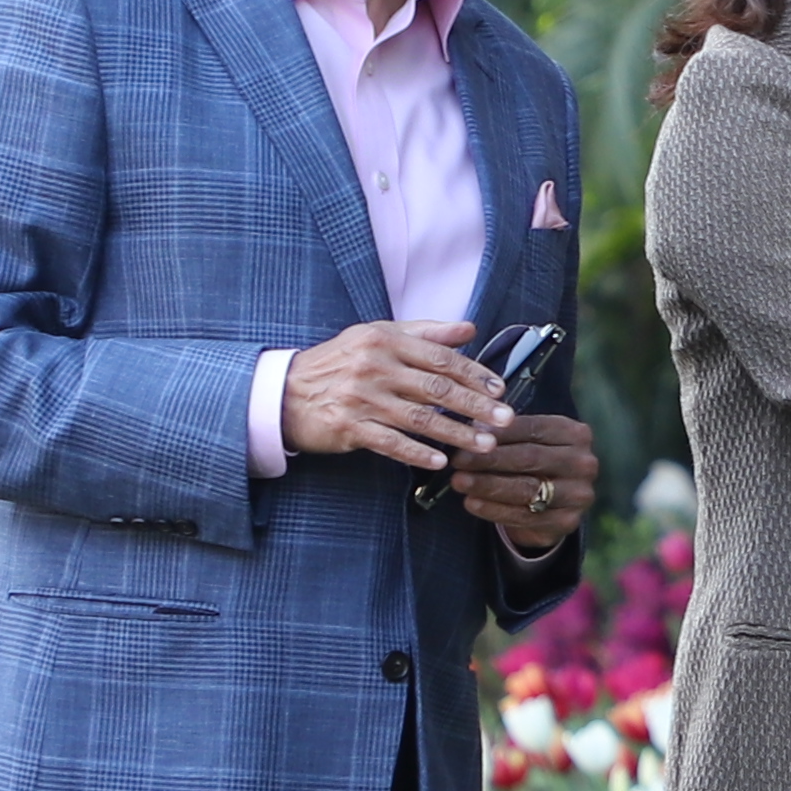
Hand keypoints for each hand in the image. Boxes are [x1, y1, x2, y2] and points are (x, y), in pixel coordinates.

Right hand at [282, 320, 513, 474]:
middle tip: (505, 420)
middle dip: (475, 406)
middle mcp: (375, 366)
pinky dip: (416, 454)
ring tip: (484, 445)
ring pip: (419, 418)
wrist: (285, 392)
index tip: (500, 390)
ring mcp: (361, 398)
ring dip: (456, 433)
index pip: (441, 358)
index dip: (475, 374)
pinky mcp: (349, 427)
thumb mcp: (377, 336)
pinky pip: (390, 443)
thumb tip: (468, 328)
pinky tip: (440, 462)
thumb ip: (425, 333)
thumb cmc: (338, 363)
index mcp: (385, 340)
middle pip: (436, 388)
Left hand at [464, 410, 600, 551]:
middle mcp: (583, 463)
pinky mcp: (567, 521)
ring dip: (488, 485)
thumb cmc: (535, 462)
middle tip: (458, 461)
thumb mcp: (528, 440)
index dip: (498, 433)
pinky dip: (494, 510)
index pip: (533, 428)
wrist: (555, 503)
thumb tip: (474, 428)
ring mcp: (579, 494)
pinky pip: (524, 516)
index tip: (467, 435)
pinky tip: (471, 503)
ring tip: (459, 482)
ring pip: (526, 489)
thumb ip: (506, 433)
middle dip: (489, 460)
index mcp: (576, 434)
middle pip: (530, 458)